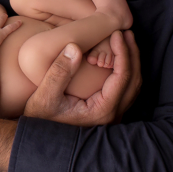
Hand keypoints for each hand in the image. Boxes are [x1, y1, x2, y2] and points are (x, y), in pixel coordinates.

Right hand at [24, 29, 141, 125]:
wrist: (39, 139)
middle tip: (126, 32)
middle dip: (132, 54)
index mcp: (102, 110)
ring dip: (131, 62)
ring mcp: (111, 115)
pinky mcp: (106, 112)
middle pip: (133, 80)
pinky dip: (125, 71)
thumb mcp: (44, 95)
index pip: (123, 77)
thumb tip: (75, 47)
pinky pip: (124, 89)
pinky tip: (116, 58)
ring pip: (132, 86)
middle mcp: (111, 115)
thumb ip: (59, 72)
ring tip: (125, 41)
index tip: (117, 34)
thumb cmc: (39, 117)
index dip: (123, 52)